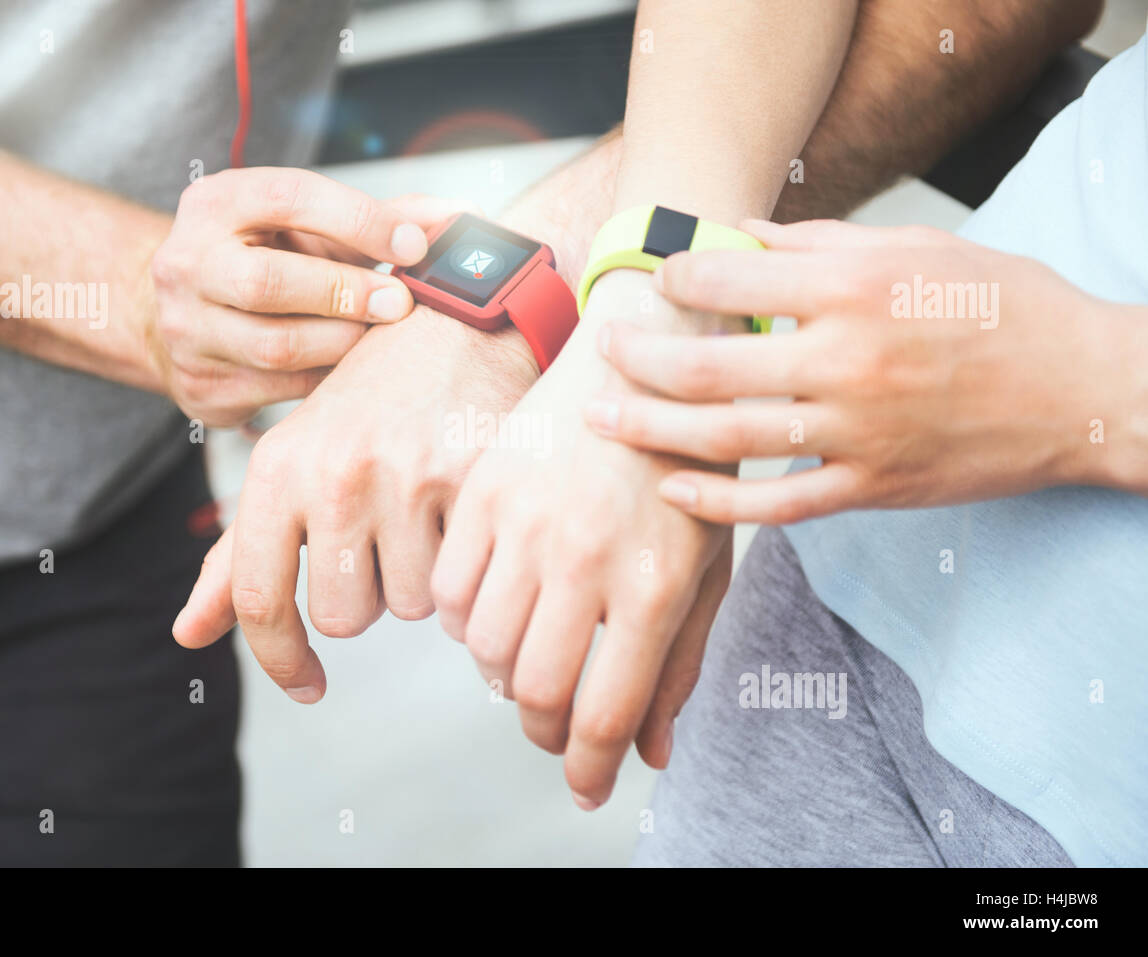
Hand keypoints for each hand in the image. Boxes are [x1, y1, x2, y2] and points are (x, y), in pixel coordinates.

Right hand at [148, 166, 466, 424]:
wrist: (182, 313)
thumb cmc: (265, 258)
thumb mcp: (311, 226)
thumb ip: (380, 218)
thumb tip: (457, 216)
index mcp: (214, 204)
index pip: (290, 198)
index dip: (360, 221)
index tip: (414, 245)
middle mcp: (187, 264)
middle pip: (268, 283)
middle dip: (346, 294)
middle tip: (400, 304)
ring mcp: (186, 331)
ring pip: (276, 347)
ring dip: (342, 344)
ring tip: (380, 340)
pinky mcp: (201, 388)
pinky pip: (280, 392)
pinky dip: (328, 382)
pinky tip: (355, 373)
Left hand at [171, 304, 538, 701]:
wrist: (454, 321)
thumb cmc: (367, 402)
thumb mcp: (293, 462)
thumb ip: (240, 554)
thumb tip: (188, 635)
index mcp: (276, 469)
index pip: (260, 599)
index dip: (280, 660)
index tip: (307, 685)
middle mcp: (333, 473)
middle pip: (343, 616)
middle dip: (367, 595)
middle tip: (384, 538)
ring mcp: (403, 476)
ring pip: (410, 604)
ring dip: (419, 578)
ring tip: (425, 513)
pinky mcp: (468, 479)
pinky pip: (462, 576)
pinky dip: (462, 562)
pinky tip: (460, 509)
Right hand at [432, 269, 732, 809]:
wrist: (644, 363)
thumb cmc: (686, 471)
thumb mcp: (707, 566)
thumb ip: (680, 665)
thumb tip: (651, 754)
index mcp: (654, 583)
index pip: (603, 713)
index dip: (588, 768)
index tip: (585, 786)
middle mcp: (584, 558)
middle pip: (535, 693)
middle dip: (545, 731)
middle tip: (557, 728)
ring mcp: (525, 523)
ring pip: (483, 649)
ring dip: (505, 675)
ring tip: (531, 658)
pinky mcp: (483, 493)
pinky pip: (448, 592)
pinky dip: (466, 619)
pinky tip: (499, 604)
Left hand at [588, 218, 1136, 521]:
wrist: (1086, 391)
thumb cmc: (1004, 305)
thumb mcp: (919, 247)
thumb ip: (821, 243)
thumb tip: (740, 236)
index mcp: (856, 289)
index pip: (732, 280)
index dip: (678, 277)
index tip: (656, 279)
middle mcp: (848, 361)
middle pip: (710, 366)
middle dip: (640, 357)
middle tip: (601, 350)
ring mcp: (858, 434)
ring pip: (730, 438)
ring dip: (652, 430)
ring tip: (600, 420)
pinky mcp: (873, 488)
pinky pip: (778, 506)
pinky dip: (720, 502)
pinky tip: (673, 488)